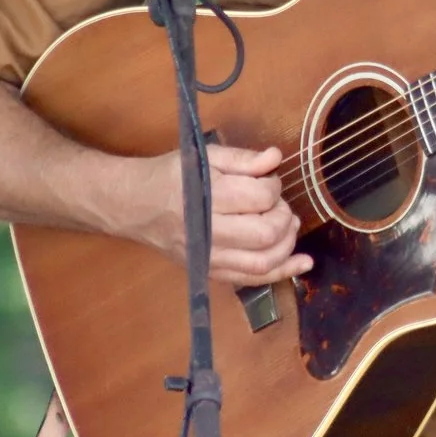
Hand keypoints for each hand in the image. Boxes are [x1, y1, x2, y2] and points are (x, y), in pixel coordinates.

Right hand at [115, 142, 307, 287]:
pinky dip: (281, 273)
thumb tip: (276, 158)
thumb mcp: (204, 156)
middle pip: (264, 234)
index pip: (259, 198)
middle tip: (279, 205)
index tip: (269, 181)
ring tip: (289, 227)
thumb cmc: (170, 176)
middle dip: (283, 218)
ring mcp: (207, 257)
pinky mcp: (209, 271)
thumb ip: (243, 159)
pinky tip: (302, 264)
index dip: (274, 188)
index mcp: (207, 196)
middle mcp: (207, 232)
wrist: (133, 205)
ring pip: (261, 263)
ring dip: (287, 246)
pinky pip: (250, 280)